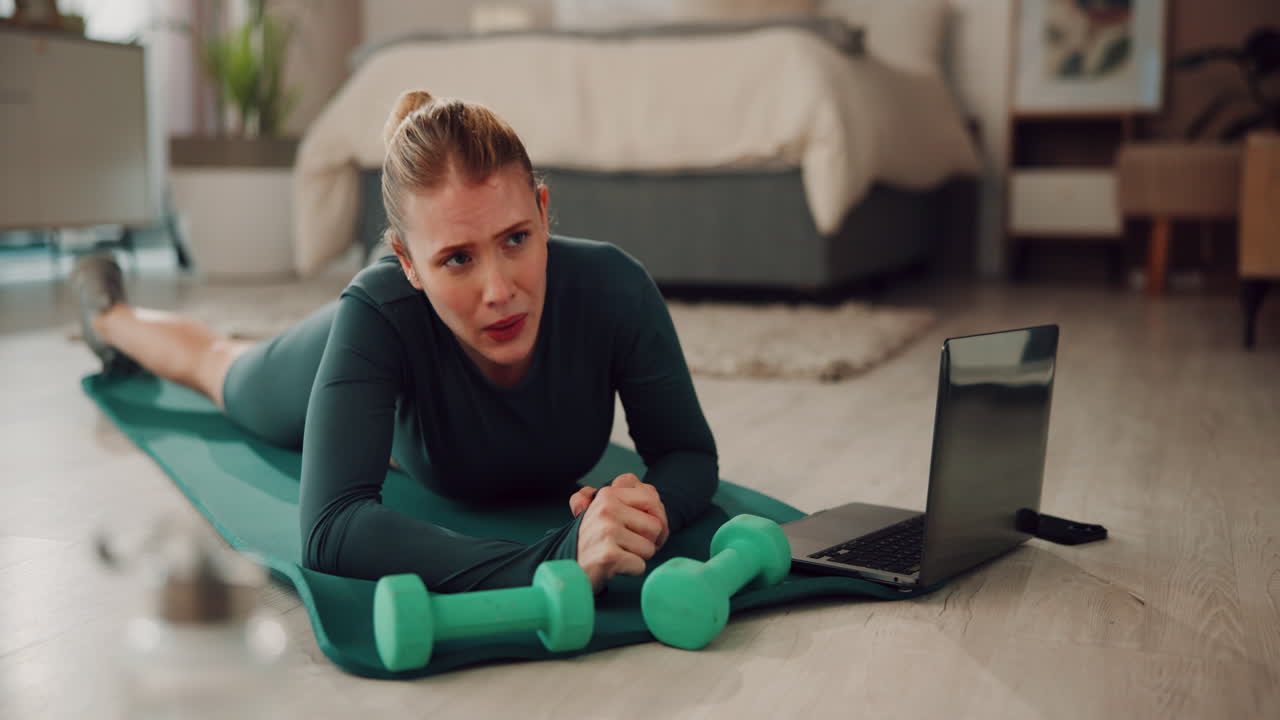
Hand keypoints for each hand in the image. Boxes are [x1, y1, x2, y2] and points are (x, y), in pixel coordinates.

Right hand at [573, 474, 669, 591]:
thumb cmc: (594, 542)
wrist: (569, 570)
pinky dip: (632, 570)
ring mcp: (606, 530)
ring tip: (620, 554)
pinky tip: (615, 566)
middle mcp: (606, 508)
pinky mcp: (608, 554)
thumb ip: (626, 496)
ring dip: (639, 556)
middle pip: (656, 525)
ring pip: (650, 547)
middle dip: (650, 540)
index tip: (646, 528)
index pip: (651, 497)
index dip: (657, 516)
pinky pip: (640, 565)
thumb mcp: (603, 511)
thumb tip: (651, 490)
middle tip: (633, 546)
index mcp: (608, 494)